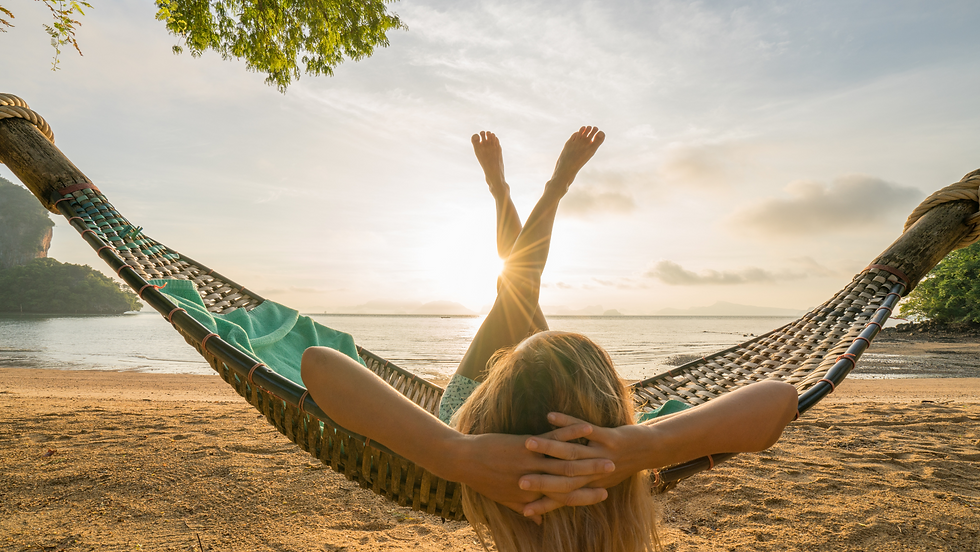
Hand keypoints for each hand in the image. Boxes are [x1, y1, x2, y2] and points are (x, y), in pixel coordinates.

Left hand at [451, 422, 615, 520]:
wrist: (463, 461)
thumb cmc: (483, 480)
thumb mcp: (505, 499)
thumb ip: (524, 508)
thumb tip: (536, 522)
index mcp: (532, 495)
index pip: (565, 498)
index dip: (586, 497)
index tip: (604, 493)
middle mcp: (535, 480)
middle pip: (571, 480)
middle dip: (595, 477)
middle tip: (615, 472)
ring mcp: (532, 462)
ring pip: (567, 461)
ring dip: (590, 458)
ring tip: (609, 455)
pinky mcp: (526, 444)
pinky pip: (554, 438)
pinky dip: (571, 432)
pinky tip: (586, 428)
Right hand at [519, 413, 652, 516]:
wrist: (649, 450)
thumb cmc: (619, 466)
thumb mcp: (598, 482)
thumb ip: (577, 491)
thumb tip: (565, 502)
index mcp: (590, 485)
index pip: (562, 497)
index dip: (542, 502)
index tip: (521, 505)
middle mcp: (595, 473)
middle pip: (562, 477)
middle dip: (539, 479)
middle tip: (517, 479)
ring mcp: (602, 455)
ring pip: (571, 452)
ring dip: (548, 447)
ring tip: (527, 444)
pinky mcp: (609, 438)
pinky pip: (585, 429)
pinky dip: (567, 423)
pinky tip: (550, 416)